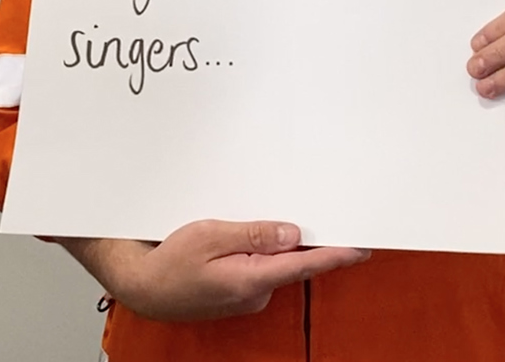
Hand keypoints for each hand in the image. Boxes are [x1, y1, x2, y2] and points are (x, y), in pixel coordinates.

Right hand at [57, 220, 368, 321]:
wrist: (142, 286)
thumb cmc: (169, 262)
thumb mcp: (209, 235)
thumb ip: (254, 233)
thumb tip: (292, 233)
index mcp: (252, 278)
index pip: (306, 264)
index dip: (337, 254)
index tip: (362, 245)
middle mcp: (257, 292)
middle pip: (293, 261)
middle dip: (302, 238)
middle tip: (319, 210)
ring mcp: (249, 294)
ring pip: (275, 262)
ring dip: (275, 243)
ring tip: (259, 220)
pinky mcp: (240, 291)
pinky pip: (260, 267)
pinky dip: (259, 251)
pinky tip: (243, 236)